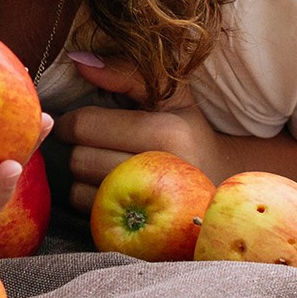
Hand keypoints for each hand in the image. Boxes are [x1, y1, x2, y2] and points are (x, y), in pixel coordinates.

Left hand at [53, 53, 221, 212]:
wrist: (221, 184)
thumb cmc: (189, 132)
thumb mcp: (172, 95)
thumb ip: (127, 73)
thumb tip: (78, 61)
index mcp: (167, 133)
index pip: (86, 125)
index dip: (75, 121)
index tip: (84, 122)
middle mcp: (161, 174)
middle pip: (79, 159)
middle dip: (80, 149)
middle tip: (96, 144)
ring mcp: (151, 211)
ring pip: (79, 190)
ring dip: (83, 178)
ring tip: (104, 165)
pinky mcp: (140, 236)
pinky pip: (89, 215)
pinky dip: (92, 202)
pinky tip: (111, 189)